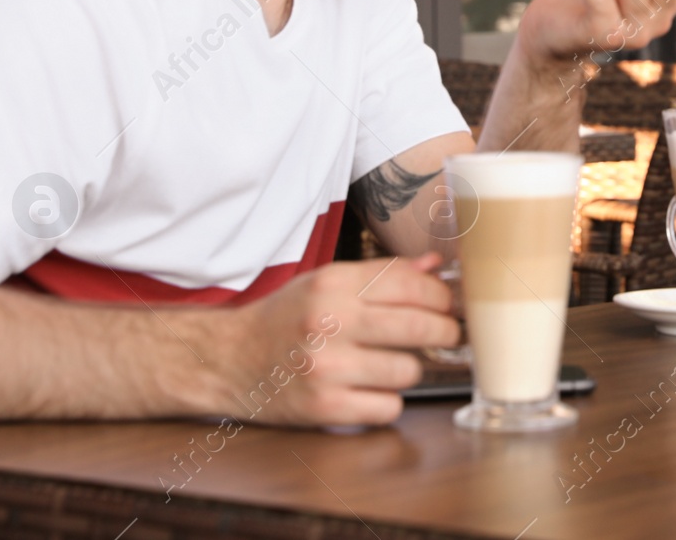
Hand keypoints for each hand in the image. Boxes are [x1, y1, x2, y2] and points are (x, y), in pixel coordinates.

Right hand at [218, 253, 458, 426]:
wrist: (227, 360)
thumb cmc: (283, 319)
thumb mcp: (325, 283)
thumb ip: (381, 274)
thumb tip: (434, 267)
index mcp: (332, 285)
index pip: (410, 284)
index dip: (441, 295)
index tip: (448, 304)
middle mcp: (329, 323)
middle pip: (419, 326)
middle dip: (445, 331)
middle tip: (448, 333)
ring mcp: (326, 368)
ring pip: (408, 371)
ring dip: (409, 369)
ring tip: (392, 363)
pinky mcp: (324, 408)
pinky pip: (388, 407)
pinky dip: (386, 401)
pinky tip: (370, 389)